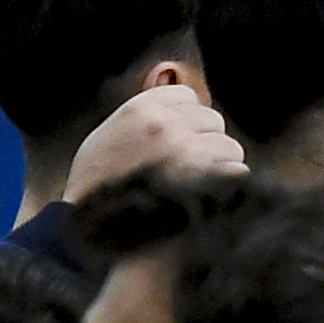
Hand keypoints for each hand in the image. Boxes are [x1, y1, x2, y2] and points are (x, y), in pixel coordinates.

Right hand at [63, 81, 244, 200]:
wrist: (87, 226)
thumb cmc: (96, 184)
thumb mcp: (109, 134)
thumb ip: (145, 117)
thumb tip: (185, 106)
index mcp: (142, 107)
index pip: (188, 97)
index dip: (187, 119)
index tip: (180, 139)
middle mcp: (166, 124)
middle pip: (212, 120)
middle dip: (205, 141)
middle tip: (189, 166)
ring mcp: (186, 152)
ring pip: (229, 146)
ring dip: (219, 164)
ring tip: (199, 184)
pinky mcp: (204, 181)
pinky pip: (236, 172)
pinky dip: (229, 184)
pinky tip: (211, 196)